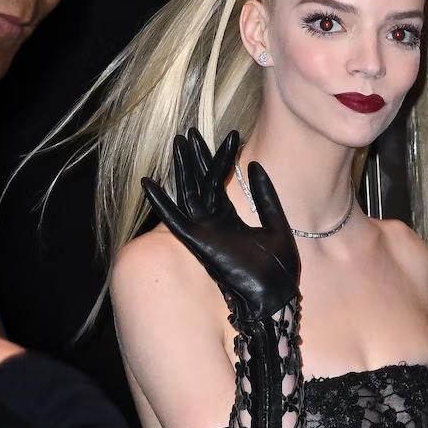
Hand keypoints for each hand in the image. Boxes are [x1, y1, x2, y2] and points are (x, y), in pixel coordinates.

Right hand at [142, 129, 298, 320]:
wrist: (275, 295)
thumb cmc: (278, 268)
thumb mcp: (277, 225)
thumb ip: (265, 197)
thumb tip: (253, 166)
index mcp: (231, 221)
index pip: (220, 183)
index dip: (222, 158)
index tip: (228, 134)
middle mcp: (213, 224)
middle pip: (199, 183)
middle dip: (194, 158)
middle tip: (189, 132)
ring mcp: (204, 232)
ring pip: (188, 193)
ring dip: (182, 168)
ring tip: (178, 141)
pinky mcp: (198, 241)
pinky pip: (174, 219)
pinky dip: (160, 202)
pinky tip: (148, 183)